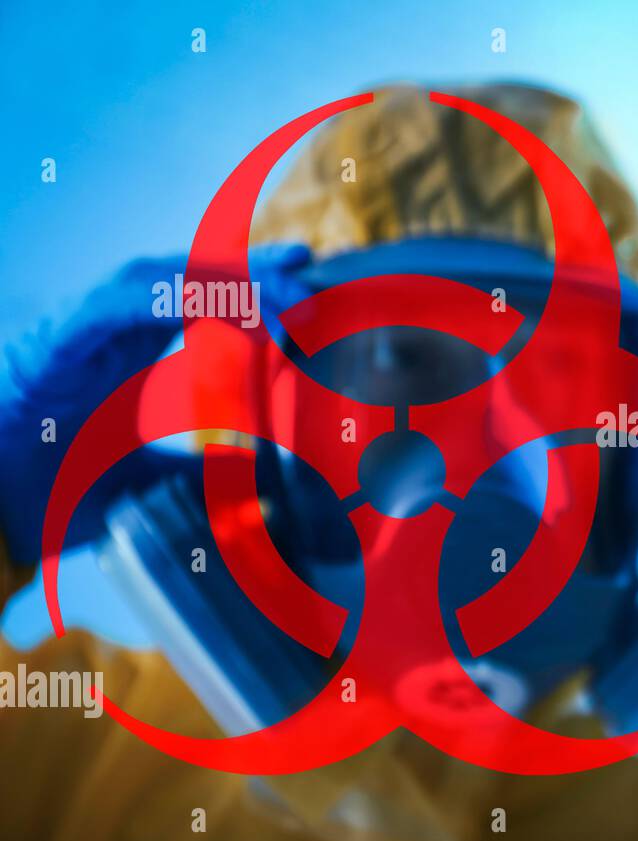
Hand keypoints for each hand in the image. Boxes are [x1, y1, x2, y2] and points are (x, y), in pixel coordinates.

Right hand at [0, 245, 311, 565]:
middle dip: (255, 272)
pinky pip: (118, 304)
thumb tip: (253, 493)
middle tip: (310, 275)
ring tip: (281, 298)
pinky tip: (212, 305)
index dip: (258, 285)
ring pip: (165, 278)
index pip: (206, 299)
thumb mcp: (143, 481)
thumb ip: (193, 478)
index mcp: (134, 346)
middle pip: (194, 276)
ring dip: (226, 282)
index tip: (309, 282)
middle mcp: (114, 325)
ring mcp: (86, 326)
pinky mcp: (59, 338)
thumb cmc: (48, 483)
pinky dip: (168, 299)